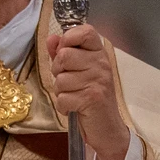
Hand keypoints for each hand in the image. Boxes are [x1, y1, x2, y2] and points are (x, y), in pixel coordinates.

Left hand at [46, 25, 129, 159]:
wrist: (107, 128)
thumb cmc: (90, 97)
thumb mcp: (78, 72)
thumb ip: (64, 53)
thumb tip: (52, 38)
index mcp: (98, 53)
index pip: (84, 31)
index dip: (68, 39)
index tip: (66, 52)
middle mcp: (101, 64)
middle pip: (64, 56)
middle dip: (58, 72)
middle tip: (69, 82)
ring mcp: (98, 80)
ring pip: (60, 79)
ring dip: (61, 92)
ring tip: (74, 96)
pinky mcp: (92, 98)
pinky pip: (62, 98)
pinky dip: (63, 106)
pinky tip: (74, 108)